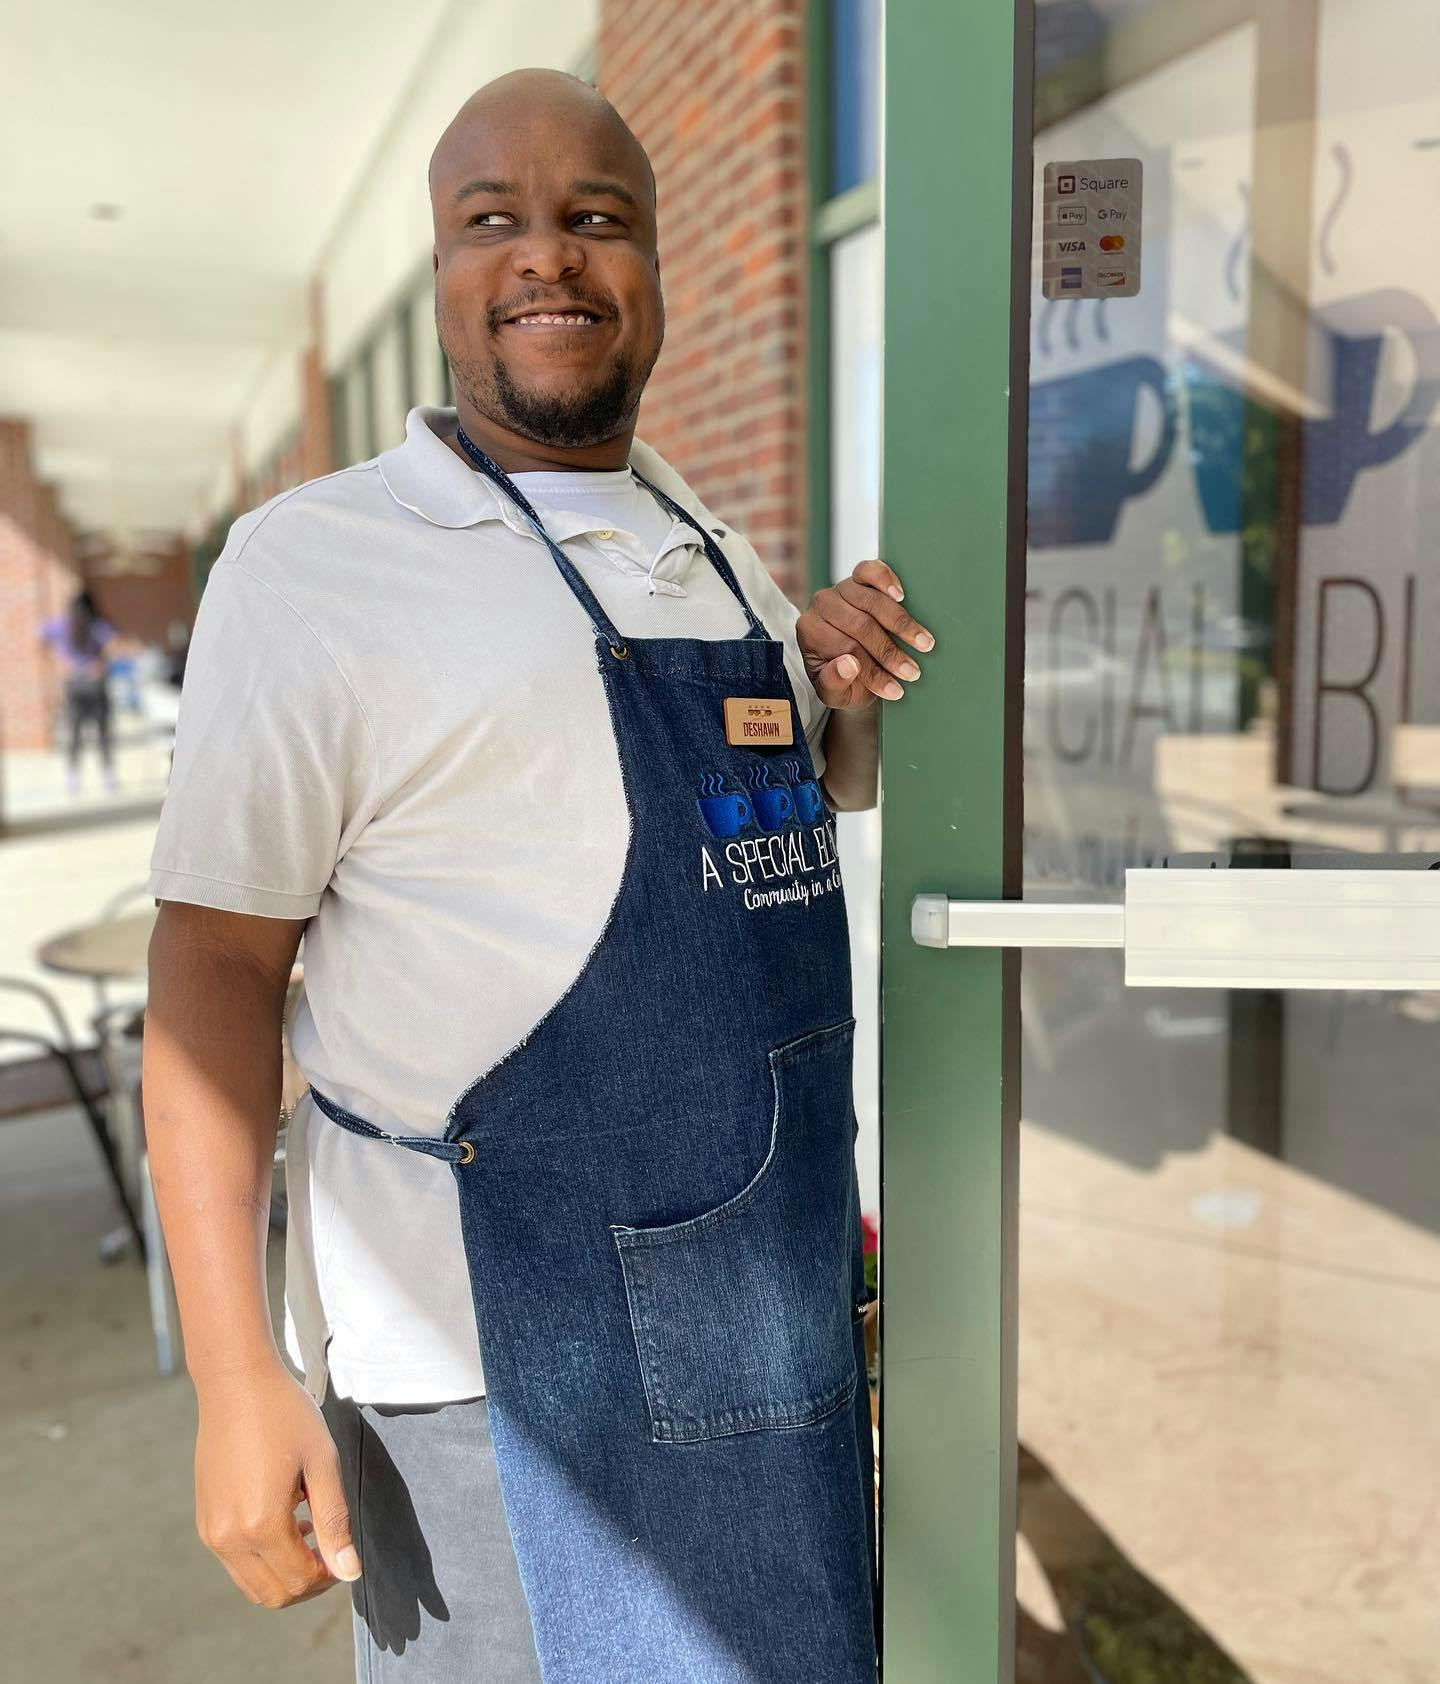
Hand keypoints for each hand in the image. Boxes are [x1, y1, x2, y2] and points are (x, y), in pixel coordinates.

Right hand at [194, 1360, 360, 1608]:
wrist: (236, 1384)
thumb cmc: (285, 1415)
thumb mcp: (322, 1463)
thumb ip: (335, 1522)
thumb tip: (350, 1573)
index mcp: (261, 1524)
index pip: (299, 1580)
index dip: (329, 1576)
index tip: (345, 1554)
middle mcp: (229, 1538)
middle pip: (273, 1594)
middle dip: (308, 1583)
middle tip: (331, 1550)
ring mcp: (212, 1532)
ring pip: (252, 1585)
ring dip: (285, 1573)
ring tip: (311, 1531)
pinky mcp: (205, 1521)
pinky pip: (236, 1562)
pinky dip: (264, 1558)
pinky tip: (287, 1519)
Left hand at [796, 559, 934, 708]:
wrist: (855, 664)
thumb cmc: (844, 679)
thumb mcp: (835, 693)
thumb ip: (834, 683)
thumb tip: (848, 665)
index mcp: (810, 631)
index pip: (845, 650)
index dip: (873, 672)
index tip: (894, 690)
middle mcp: (822, 605)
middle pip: (861, 626)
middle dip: (889, 653)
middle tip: (912, 672)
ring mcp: (842, 588)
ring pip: (872, 602)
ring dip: (901, 625)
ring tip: (923, 644)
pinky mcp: (859, 576)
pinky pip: (869, 570)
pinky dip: (886, 579)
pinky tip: (900, 596)